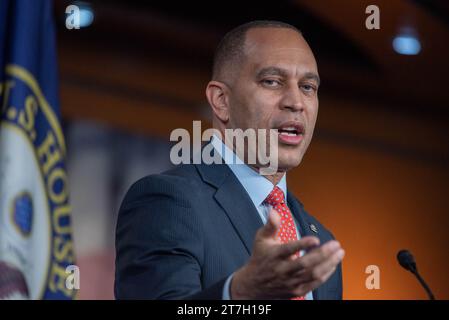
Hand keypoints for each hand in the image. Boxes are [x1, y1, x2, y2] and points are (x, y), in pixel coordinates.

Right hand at [230, 209, 344, 298]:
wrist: (254, 285)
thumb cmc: (260, 258)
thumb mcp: (261, 239)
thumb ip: (271, 225)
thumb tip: (274, 211)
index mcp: (274, 255)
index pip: (289, 250)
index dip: (302, 245)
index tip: (315, 239)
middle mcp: (282, 269)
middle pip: (305, 263)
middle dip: (323, 254)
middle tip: (336, 244)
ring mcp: (290, 281)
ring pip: (313, 274)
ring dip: (329, 263)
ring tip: (339, 252)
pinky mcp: (296, 290)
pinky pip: (314, 283)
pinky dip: (326, 274)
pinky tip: (333, 264)